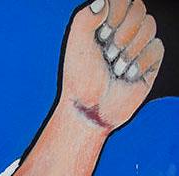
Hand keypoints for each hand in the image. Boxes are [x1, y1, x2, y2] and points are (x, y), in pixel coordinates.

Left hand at [59, 0, 163, 131]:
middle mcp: (123, 29)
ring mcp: (138, 43)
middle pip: (139, 8)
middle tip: (107, 53)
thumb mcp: (76, 44)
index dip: (116, 13)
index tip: (102, 33)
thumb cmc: (80, 77)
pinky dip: (139, 63)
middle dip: (122, 33)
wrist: (90, 108)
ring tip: (115, 68)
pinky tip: (127, 76)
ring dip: (129, 50)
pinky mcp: (151, 60)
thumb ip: (85, 18)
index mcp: (104, 21)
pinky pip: (156, 47)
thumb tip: (101, 1)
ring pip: (150, 25)